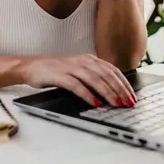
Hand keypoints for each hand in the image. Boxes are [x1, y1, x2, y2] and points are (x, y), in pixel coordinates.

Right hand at [20, 54, 136, 106]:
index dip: (124, 84)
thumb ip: (93, 78)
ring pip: (94, 79)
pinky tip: (95, 102)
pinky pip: (76, 85)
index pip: (112, 71)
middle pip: (106, 75)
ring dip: (107, 92)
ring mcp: (71, 67)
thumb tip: (113, 93)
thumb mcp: (78, 72)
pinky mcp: (59, 75)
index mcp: (89, 59)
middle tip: (128, 103)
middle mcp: (82, 61)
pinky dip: (87, 94)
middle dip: (120, 89)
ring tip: (116, 104)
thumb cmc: (55, 72)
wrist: (30, 66)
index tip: (133, 96)